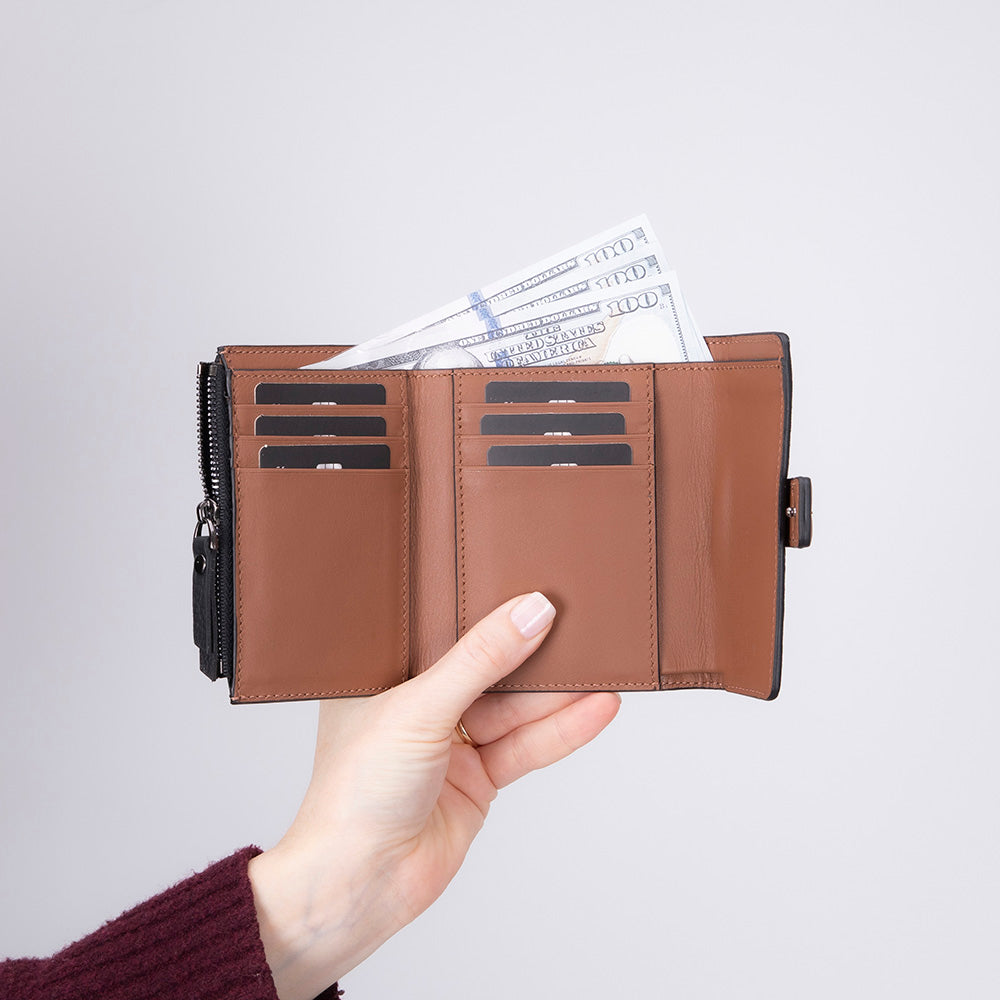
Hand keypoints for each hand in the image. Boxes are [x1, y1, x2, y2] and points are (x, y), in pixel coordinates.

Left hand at [248, 592, 620, 999]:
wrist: (358, 885)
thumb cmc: (357, 791)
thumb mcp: (420, 707)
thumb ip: (480, 660)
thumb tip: (531, 612)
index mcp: (385, 676)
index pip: (446, 633)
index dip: (490, 612)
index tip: (536, 591)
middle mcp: (418, 708)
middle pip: (488, 672)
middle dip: (533, 655)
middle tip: (580, 624)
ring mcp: (449, 747)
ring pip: (513, 711)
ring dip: (557, 696)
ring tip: (603, 669)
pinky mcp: (477, 782)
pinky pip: (525, 748)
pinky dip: (560, 731)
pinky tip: (595, 709)